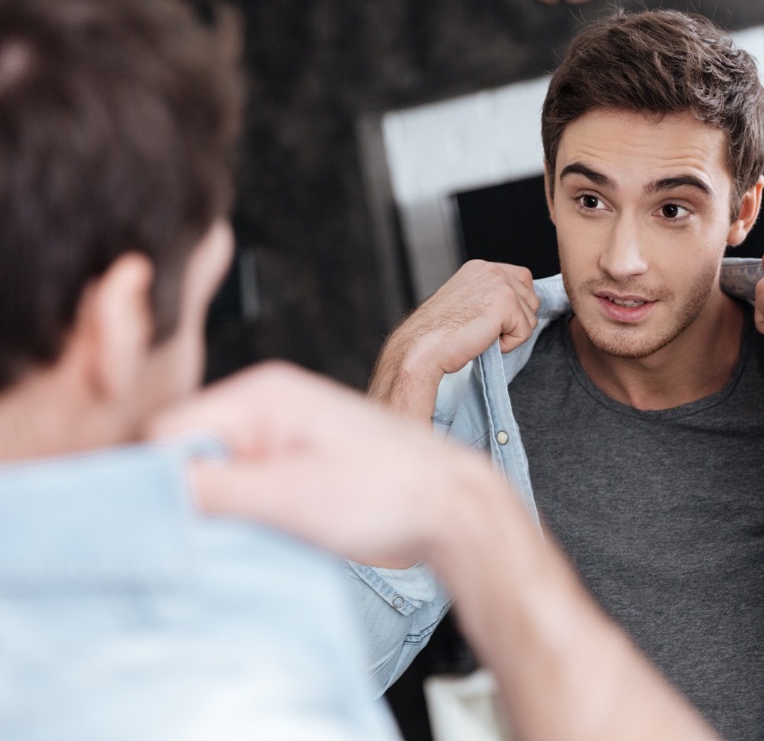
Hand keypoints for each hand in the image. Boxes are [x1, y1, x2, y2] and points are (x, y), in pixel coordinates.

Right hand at [148, 362, 491, 567]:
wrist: (453, 507)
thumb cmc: (389, 494)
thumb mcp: (287, 498)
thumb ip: (210, 489)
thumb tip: (145, 491)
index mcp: (261, 394)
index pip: (167, 432)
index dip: (159, 484)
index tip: (172, 527)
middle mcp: (269, 401)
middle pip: (188, 449)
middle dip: (193, 495)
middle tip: (222, 533)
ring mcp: (286, 427)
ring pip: (217, 468)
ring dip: (222, 506)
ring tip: (261, 529)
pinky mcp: (300, 455)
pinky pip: (247, 479)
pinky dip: (248, 508)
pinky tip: (273, 527)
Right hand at [369, 261, 538, 418]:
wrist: (422, 347)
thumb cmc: (439, 334)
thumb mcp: (468, 303)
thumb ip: (491, 297)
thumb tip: (521, 307)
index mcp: (481, 268)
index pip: (522, 281)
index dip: (514, 307)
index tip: (488, 320)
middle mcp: (491, 270)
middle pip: (532, 299)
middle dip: (514, 321)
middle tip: (482, 329)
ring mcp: (499, 284)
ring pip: (531, 317)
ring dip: (510, 333)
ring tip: (480, 334)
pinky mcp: (506, 303)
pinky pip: (525, 332)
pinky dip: (508, 344)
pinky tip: (482, 339)